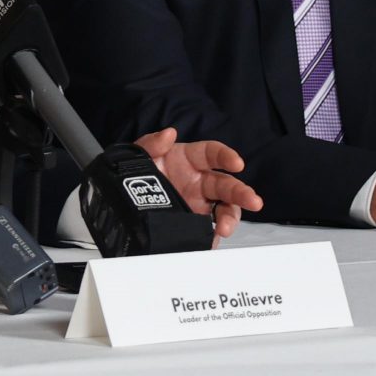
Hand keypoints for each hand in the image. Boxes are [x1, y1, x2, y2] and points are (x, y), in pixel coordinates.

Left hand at [134, 129, 262, 239]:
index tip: (237, 163)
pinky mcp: (192, 223)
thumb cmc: (140, 170)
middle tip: (253, 201)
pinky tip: (208, 241)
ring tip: (224, 229)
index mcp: (191, 159)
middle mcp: (200, 182)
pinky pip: (206, 231)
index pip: (214, 154)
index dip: (227, 156)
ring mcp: (199, 204)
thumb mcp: (141, 152)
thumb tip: (168, 134)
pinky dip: (209, 238)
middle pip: (227, 186)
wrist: (123, 199)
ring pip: (224, 211)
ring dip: (230, 219)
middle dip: (242, 193)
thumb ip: (152, 143)